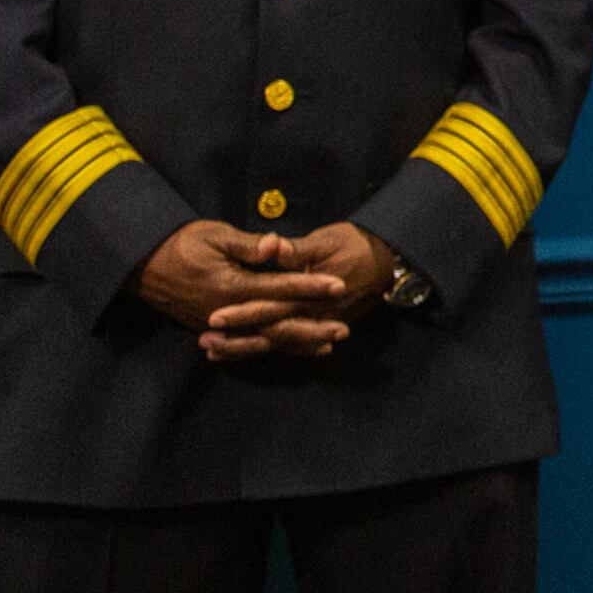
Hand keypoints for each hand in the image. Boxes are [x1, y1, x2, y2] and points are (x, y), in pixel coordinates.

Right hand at [134, 220, 343, 337]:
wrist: (144, 265)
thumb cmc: (182, 244)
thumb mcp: (214, 236)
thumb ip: (248, 246)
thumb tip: (276, 245)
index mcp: (232, 287)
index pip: (280, 288)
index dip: (311, 287)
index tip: (339, 285)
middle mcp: (229, 313)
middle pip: (278, 324)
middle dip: (312, 327)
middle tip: (344, 329)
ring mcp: (221, 326)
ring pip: (266, 339)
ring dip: (298, 342)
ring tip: (328, 345)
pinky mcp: (216, 331)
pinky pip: (250, 344)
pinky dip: (274, 347)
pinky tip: (294, 350)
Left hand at [198, 224, 395, 362]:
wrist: (387, 260)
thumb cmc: (354, 245)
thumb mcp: (325, 241)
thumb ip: (295, 250)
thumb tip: (271, 245)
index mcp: (311, 296)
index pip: (271, 307)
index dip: (242, 312)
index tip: (215, 316)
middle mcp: (313, 316)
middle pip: (270, 332)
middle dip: (237, 338)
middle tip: (206, 341)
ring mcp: (316, 324)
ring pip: (276, 343)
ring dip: (246, 348)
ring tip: (214, 351)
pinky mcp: (317, 325)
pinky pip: (289, 343)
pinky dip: (264, 347)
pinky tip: (244, 350)